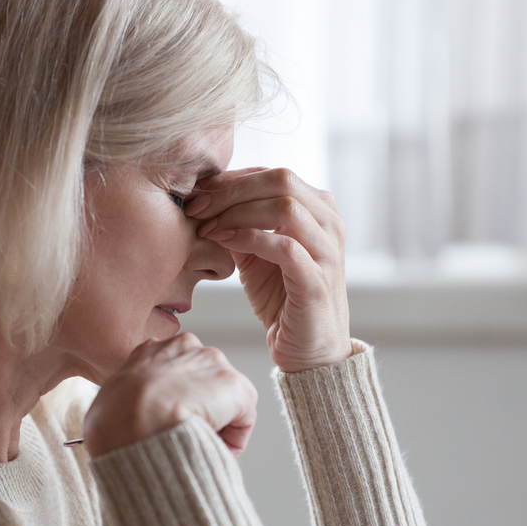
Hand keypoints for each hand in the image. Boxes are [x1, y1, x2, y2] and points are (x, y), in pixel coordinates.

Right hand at [83, 333, 257, 457]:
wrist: (131, 422)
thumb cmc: (112, 421)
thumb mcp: (109, 404)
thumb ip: (128, 405)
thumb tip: (131, 425)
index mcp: (150, 350)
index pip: (174, 374)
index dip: (176, 404)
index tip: (171, 426)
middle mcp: (184, 347)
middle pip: (203, 383)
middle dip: (201, 411)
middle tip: (188, 438)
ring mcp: (211, 363)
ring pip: (224, 399)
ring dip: (217, 423)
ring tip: (199, 446)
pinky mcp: (234, 385)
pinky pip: (243, 418)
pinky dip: (234, 438)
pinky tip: (214, 448)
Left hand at [185, 167, 350, 372]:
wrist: (308, 350)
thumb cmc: (282, 299)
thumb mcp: (255, 255)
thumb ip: (239, 225)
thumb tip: (205, 200)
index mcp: (318, 209)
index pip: (273, 175)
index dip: (232, 179)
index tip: (197, 194)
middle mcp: (329, 224)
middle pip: (281, 180)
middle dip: (231, 190)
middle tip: (197, 206)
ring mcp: (328, 251)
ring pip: (285, 207)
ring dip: (237, 212)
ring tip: (207, 227)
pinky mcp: (317, 281)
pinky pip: (284, 247)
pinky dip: (248, 239)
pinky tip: (222, 242)